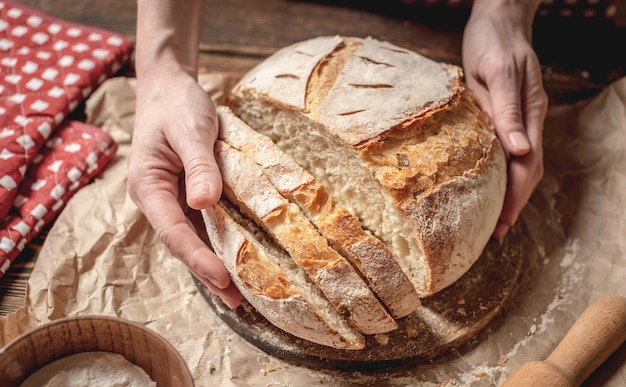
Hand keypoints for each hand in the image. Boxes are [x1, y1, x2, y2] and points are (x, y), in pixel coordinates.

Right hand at [128, 66, 241, 307]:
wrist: (170, 88)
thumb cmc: (177, 105)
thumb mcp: (191, 130)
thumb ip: (199, 166)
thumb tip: (204, 202)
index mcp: (148, 186)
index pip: (173, 231)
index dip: (197, 257)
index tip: (221, 277)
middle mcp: (158, 199)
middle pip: (183, 243)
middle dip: (208, 272)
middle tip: (238, 301)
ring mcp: (173, 198)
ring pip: (194, 237)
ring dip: (216, 262)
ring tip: (241, 292)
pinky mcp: (189, 194)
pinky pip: (204, 223)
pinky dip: (221, 241)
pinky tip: (239, 257)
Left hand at [462, 0, 547, 238]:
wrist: (499, 19)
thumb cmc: (492, 43)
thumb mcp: (496, 72)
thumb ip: (507, 110)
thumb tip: (518, 151)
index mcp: (529, 113)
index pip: (527, 165)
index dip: (516, 197)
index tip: (503, 222)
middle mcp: (530, 120)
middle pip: (529, 171)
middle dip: (515, 203)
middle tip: (497, 232)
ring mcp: (524, 118)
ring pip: (524, 164)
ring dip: (512, 192)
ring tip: (497, 218)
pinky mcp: (513, 113)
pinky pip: (514, 150)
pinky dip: (507, 173)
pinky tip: (495, 185)